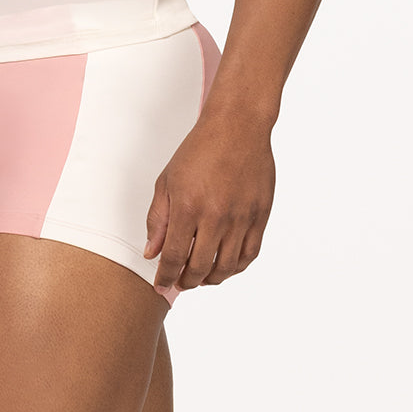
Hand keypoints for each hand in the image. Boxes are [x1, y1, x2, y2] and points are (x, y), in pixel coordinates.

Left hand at [143, 110, 275, 291]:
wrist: (237, 126)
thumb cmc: (200, 149)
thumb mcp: (168, 180)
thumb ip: (158, 219)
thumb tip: (152, 253)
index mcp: (188, 207)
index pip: (174, 257)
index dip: (166, 276)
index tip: (161, 284)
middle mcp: (216, 216)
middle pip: (199, 268)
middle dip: (186, 282)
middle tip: (179, 283)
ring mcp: (241, 218)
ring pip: (226, 267)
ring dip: (210, 279)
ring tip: (200, 277)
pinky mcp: (260, 216)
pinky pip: (249, 255)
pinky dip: (235, 267)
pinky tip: (225, 266)